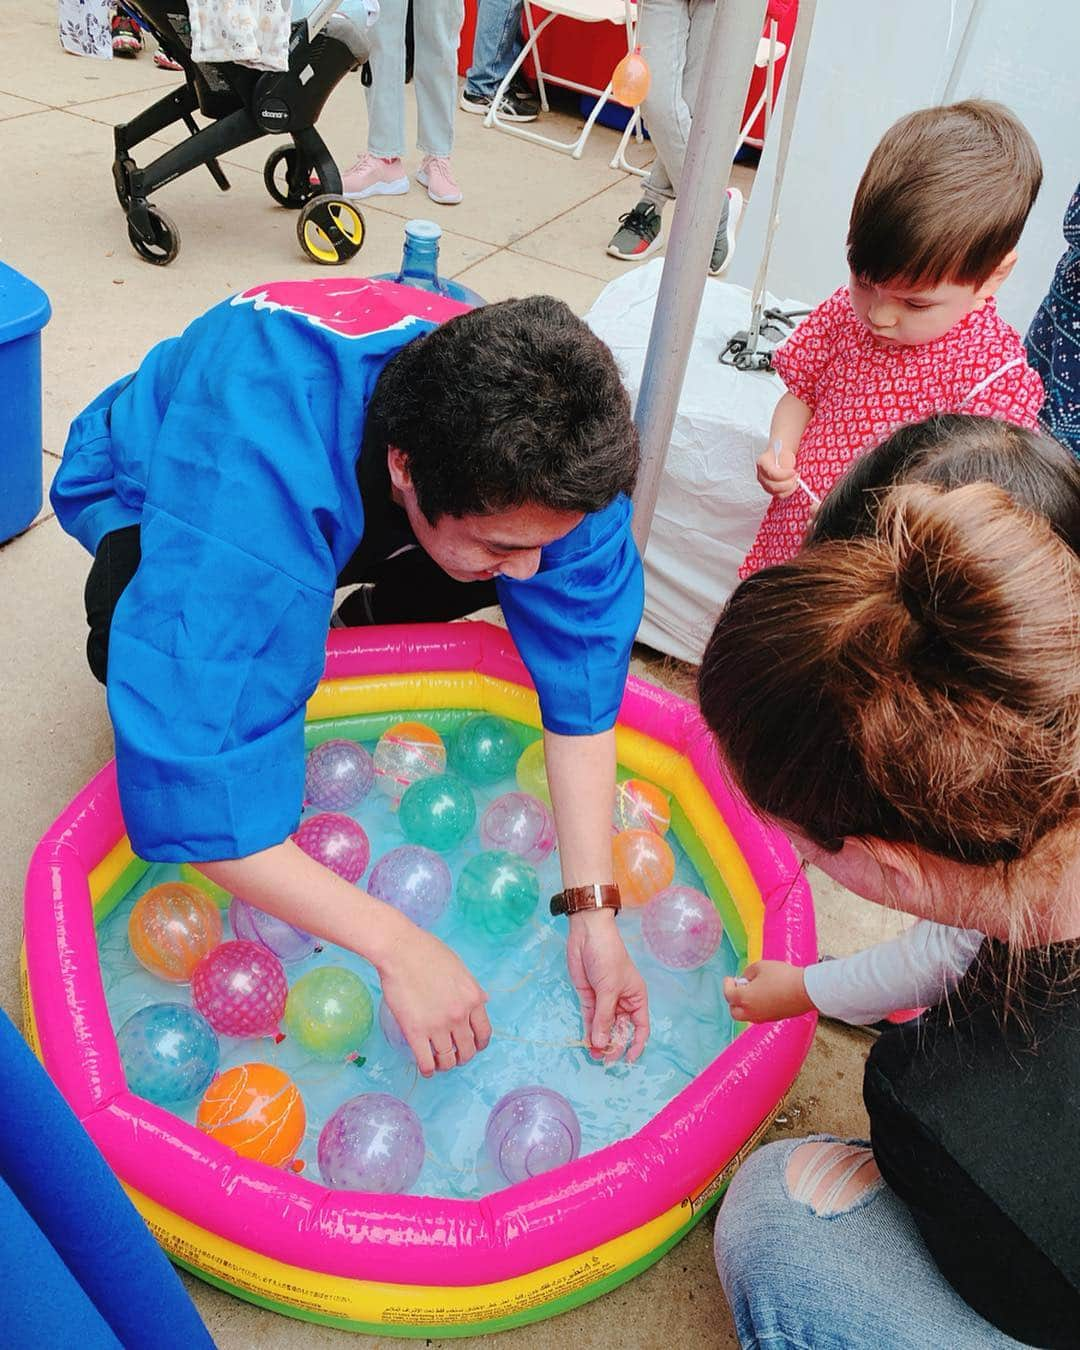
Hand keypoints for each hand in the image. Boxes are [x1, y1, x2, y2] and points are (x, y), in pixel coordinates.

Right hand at [375, 921, 490, 1076]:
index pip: (484, 1032)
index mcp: (473, 998)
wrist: (401, 951)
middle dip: (463, 1056)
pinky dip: (428, 1070)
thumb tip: (482, 1002)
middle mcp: (459, 1016)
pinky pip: (425, 1061)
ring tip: (440, 1063)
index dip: (480, 1044)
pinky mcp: (415, 1032)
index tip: (474, 1047)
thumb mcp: (460, 969)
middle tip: (456, 1056)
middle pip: (467, 1049)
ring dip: (446, 1065)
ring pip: (448, 1059)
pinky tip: (426, 1069)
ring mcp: (437, 1025)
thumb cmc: (428, 952)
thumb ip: (471, 988)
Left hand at [566, 911, 649, 1062]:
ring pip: (604, 1027)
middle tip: (603, 1059)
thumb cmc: (607, 957)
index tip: (628, 1060)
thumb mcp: (609, 989)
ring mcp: (604, 1000)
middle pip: (621, 1030)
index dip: (636, 1044)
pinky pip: (590, 1019)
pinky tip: (586, 1042)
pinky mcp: (589, 997)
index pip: (640, 1027)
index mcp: (636, 998)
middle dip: (614, 1045)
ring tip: (592, 1056)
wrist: (587, 934)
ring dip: (599, 1041)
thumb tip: (601, 1043)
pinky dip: (588, 1031)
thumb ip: (604, 1017)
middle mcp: (622, 1002)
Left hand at [723, 960, 813, 1022]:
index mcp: (744, 998)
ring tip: (752, 992)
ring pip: (746, 1016)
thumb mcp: (760, 966)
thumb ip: (748, 972)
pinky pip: (759, 1016)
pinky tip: (763, 997)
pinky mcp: (774, 1018)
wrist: (805, 990)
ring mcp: (763, 1017)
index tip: (730, 979)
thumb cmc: (782, 976)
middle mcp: (751, 1012)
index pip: (728, 995)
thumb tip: (746, 978)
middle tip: (739, 988)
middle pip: (734, 1011)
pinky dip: (756, 1009)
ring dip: (744, 1006)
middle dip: (733, 1000)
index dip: (727, 985)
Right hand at [756, 441, 798, 497]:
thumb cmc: (781, 453)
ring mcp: (765, 484)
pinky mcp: (771, 490)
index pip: (771, 474)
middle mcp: (761, 476)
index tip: (794, 471)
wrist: (780, 456)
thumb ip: (785, 460)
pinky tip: (794, 484)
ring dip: (790, 488)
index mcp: (762, 463)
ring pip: (777, 493)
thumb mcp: (784, 452)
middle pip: (773, 486)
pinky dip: (790, 491)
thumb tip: (789, 468)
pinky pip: (781, 495)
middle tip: (796, 476)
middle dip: (788, 483)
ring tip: (796, 479)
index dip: (784, 475)